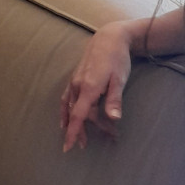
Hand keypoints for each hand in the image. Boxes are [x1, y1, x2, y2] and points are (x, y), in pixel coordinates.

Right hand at [61, 23, 132, 151]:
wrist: (109, 38)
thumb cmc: (117, 58)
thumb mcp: (120, 79)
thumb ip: (115, 99)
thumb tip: (114, 118)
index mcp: (89, 88)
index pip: (78, 115)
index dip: (74, 132)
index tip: (69, 147)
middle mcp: (78, 86)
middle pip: (80, 114)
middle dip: (86, 130)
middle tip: (95, 143)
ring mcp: (75, 82)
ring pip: (73, 108)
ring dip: (76, 124)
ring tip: (81, 139)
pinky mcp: (75, 79)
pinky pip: (67, 99)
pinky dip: (66, 111)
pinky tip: (64, 120)